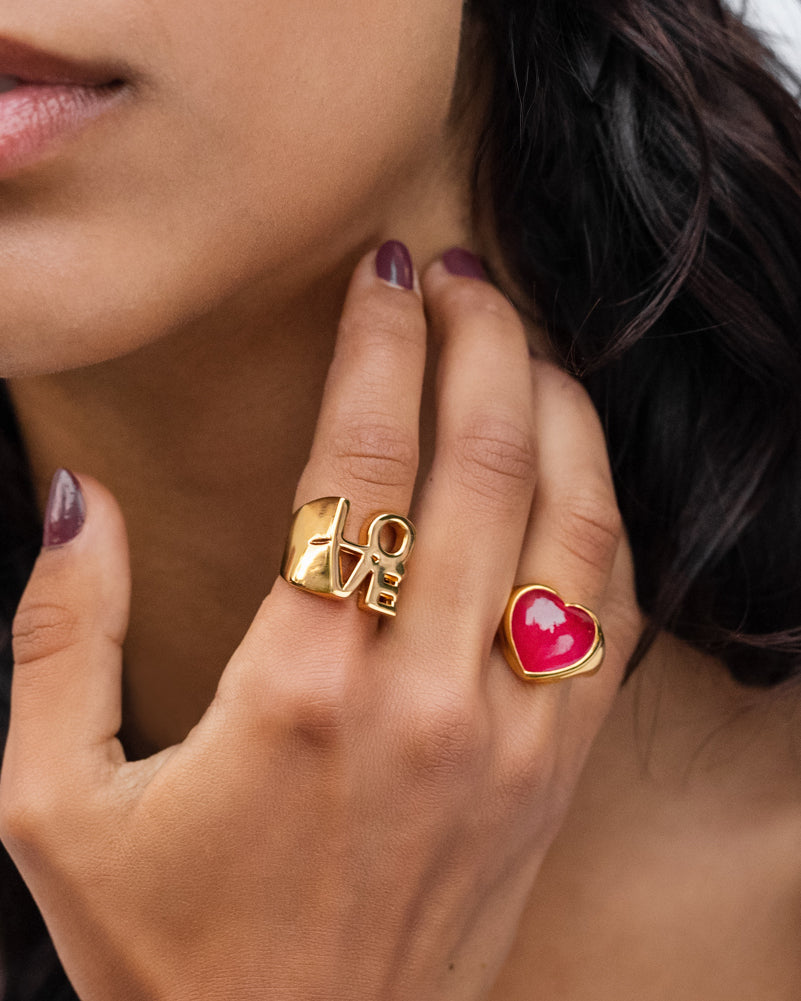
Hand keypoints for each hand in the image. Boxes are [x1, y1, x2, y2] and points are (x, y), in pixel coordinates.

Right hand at [0, 245, 640, 1000]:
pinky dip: (602, 516)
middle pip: (485, 461)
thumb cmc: (171, 957)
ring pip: (574, 524)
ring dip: (559, 411)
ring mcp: (512, 738)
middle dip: (482, 339)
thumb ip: (59, 637)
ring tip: (526, 343)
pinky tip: (575, 465)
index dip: (378, 341)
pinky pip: (609, 613)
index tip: (383, 272)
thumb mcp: (55, 806)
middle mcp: (429, 698)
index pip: (363, 459)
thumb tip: (78, 503)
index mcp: (302, 690)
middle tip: (461, 274)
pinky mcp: (553, 774)